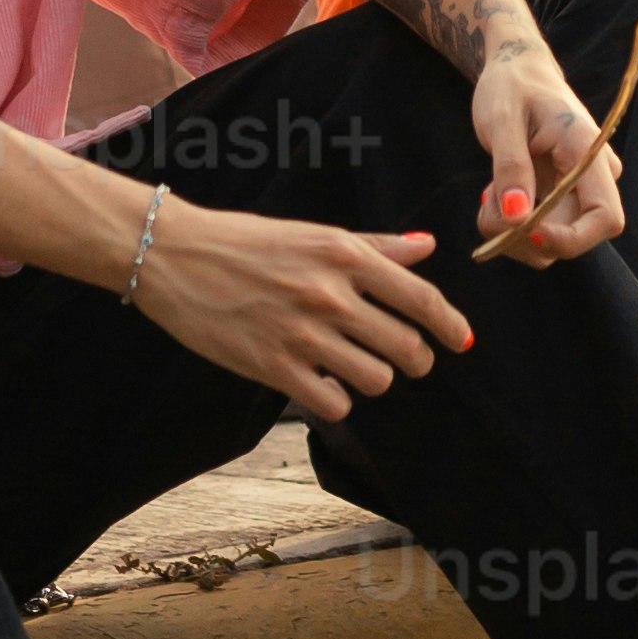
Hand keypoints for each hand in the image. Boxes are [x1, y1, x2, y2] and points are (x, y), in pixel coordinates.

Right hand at [129, 200, 477, 421]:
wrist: (176, 255)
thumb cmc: (247, 241)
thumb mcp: (314, 234)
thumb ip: (374, 245)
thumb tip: (427, 246)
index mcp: (344, 254)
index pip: (421, 298)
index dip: (450, 326)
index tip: (461, 341)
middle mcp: (330, 293)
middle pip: (407, 346)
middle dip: (416, 360)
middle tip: (405, 360)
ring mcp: (302, 332)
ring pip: (375, 379)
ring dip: (372, 379)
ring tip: (354, 367)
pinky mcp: (273, 366)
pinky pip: (333, 404)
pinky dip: (336, 400)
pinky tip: (322, 384)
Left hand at [462, 34, 627, 271]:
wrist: (518, 71)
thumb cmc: (511, 86)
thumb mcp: (502, 119)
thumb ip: (510, 167)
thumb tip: (517, 219)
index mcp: (587, 151)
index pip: (606, 218)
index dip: (572, 239)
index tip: (526, 230)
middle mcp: (594, 177)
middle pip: (573, 237)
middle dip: (524, 235)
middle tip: (486, 199)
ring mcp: (580, 191)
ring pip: (552, 243)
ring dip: (512, 232)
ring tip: (490, 189)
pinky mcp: (563, 199)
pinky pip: (540, 233)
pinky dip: (511, 226)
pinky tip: (498, 192)